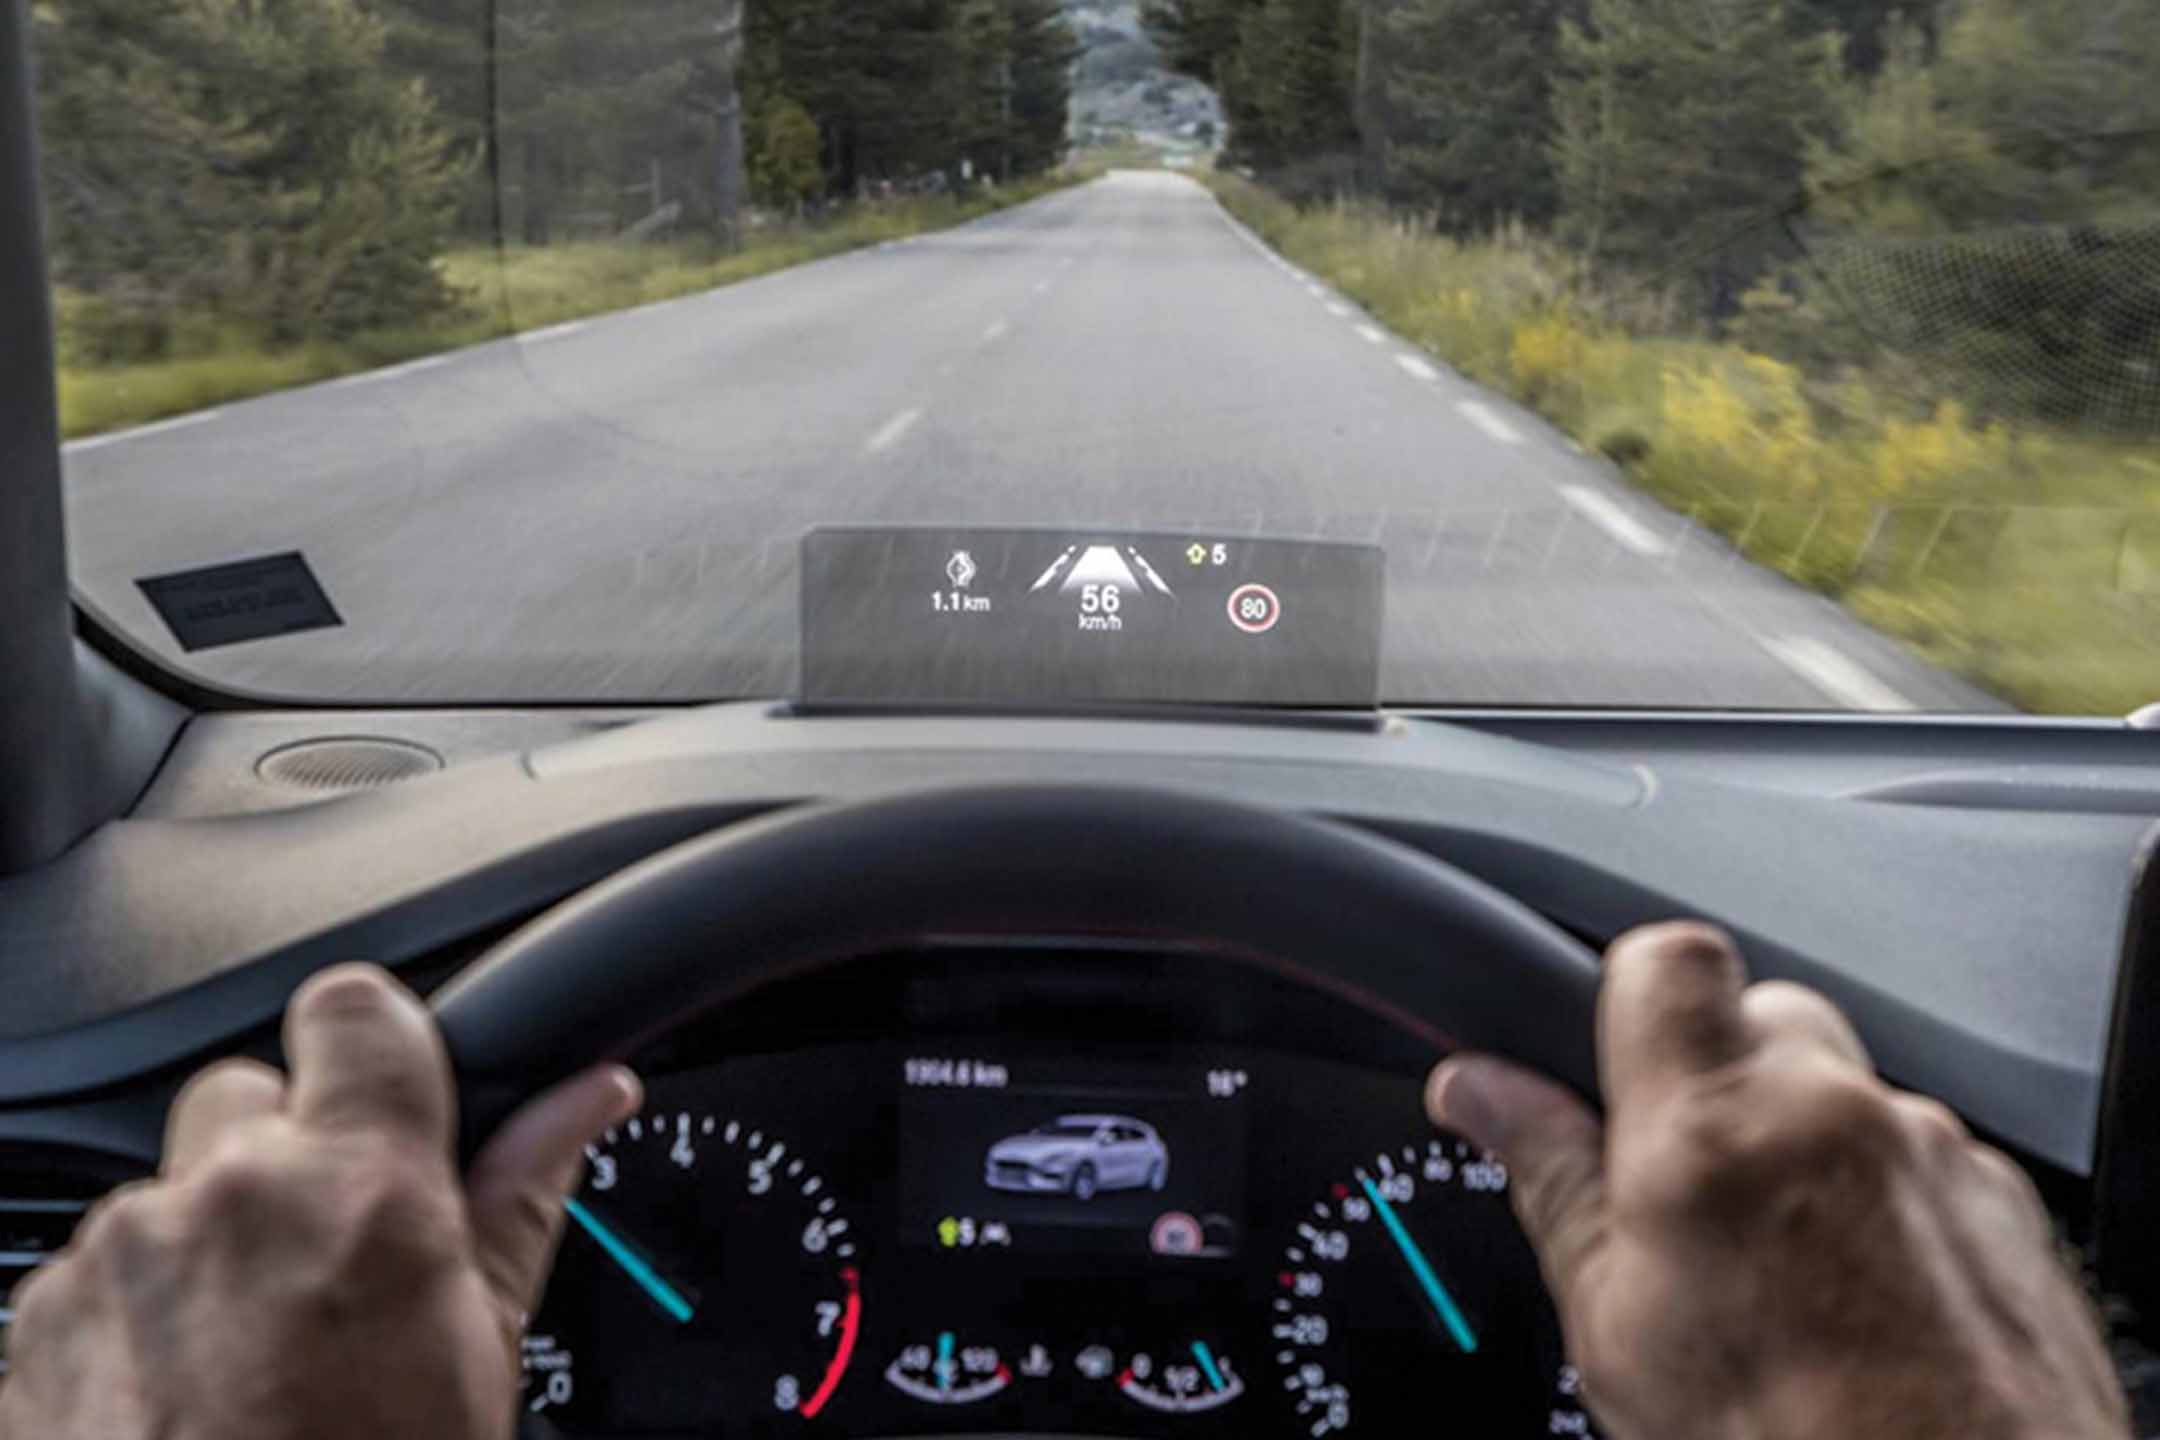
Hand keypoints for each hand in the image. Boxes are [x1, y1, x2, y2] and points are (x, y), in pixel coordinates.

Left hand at [0, 963, 638, 1439]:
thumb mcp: (483, 1356)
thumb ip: (524, 1196)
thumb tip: (591, 1095)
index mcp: (361, 1193)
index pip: (355, 1005)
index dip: (376, 1048)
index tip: (390, 1105)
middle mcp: (225, 1198)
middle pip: (249, 1095)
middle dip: (287, 1159)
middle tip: (326, 1269)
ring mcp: (112, 1259)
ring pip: (168, 1190)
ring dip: (207, 1243)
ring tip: (251, 1359)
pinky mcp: (28, 1323)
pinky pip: (91, 1270)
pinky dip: (133, 1315)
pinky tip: (180, 1398)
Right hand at [1429, 922, 2128, 1439]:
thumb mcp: (1615, 1326)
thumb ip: (1549, 1178)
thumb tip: (1478, 1091)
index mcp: (1712, 1133)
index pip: (1664, 956)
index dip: (1631, 993)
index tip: (1608, 1057)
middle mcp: (1836, 1116)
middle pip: (1762, 1021)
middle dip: (1718, 1085)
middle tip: (1692, 1189)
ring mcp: (1934, 1153)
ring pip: (1842, 1095)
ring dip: (1802, 1149)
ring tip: (1782, 1270)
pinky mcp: (2005, 1202)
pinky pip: (1919, 1158)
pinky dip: (1882, 1204)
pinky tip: (1858, 1297)